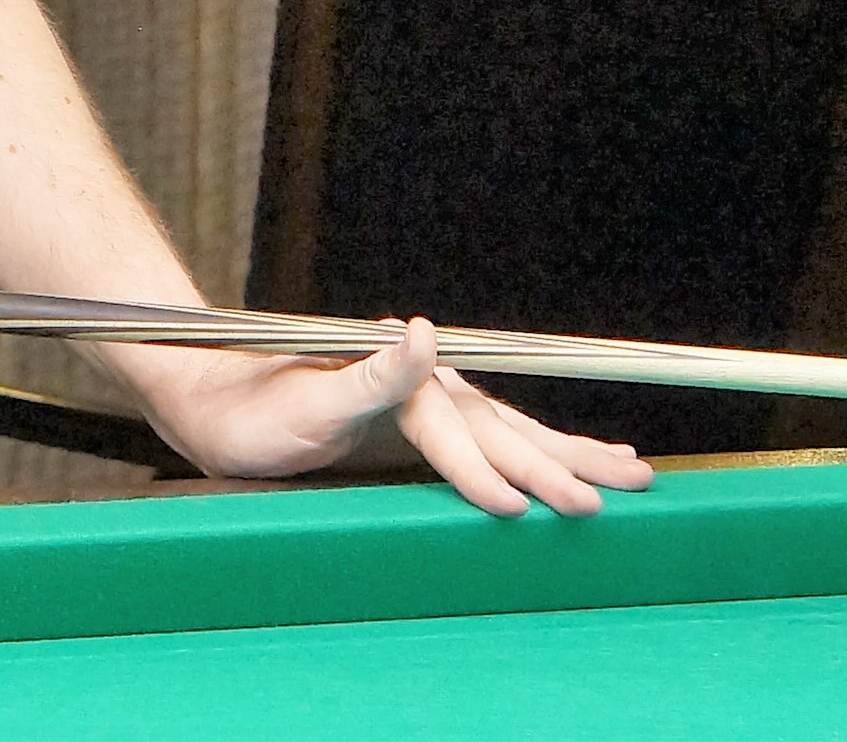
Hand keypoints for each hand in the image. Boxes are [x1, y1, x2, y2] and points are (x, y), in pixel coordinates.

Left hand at [124, 325, 652, 517]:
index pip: (460, 433)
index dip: (489, 472)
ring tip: (632, 470)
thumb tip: (424, 334)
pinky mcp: (423, 424)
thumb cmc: (251, 408)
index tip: (523, 511)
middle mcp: (425, 385)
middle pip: (507, 427)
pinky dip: (539, 450)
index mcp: (403, 381)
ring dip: (571, 454)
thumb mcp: (304, 398)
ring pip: (515, 430)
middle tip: (628, 492)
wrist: (214, 398)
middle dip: (565, 463)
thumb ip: (370, 374)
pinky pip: (495, 438)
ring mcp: (427, 403)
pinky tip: (571, 457)